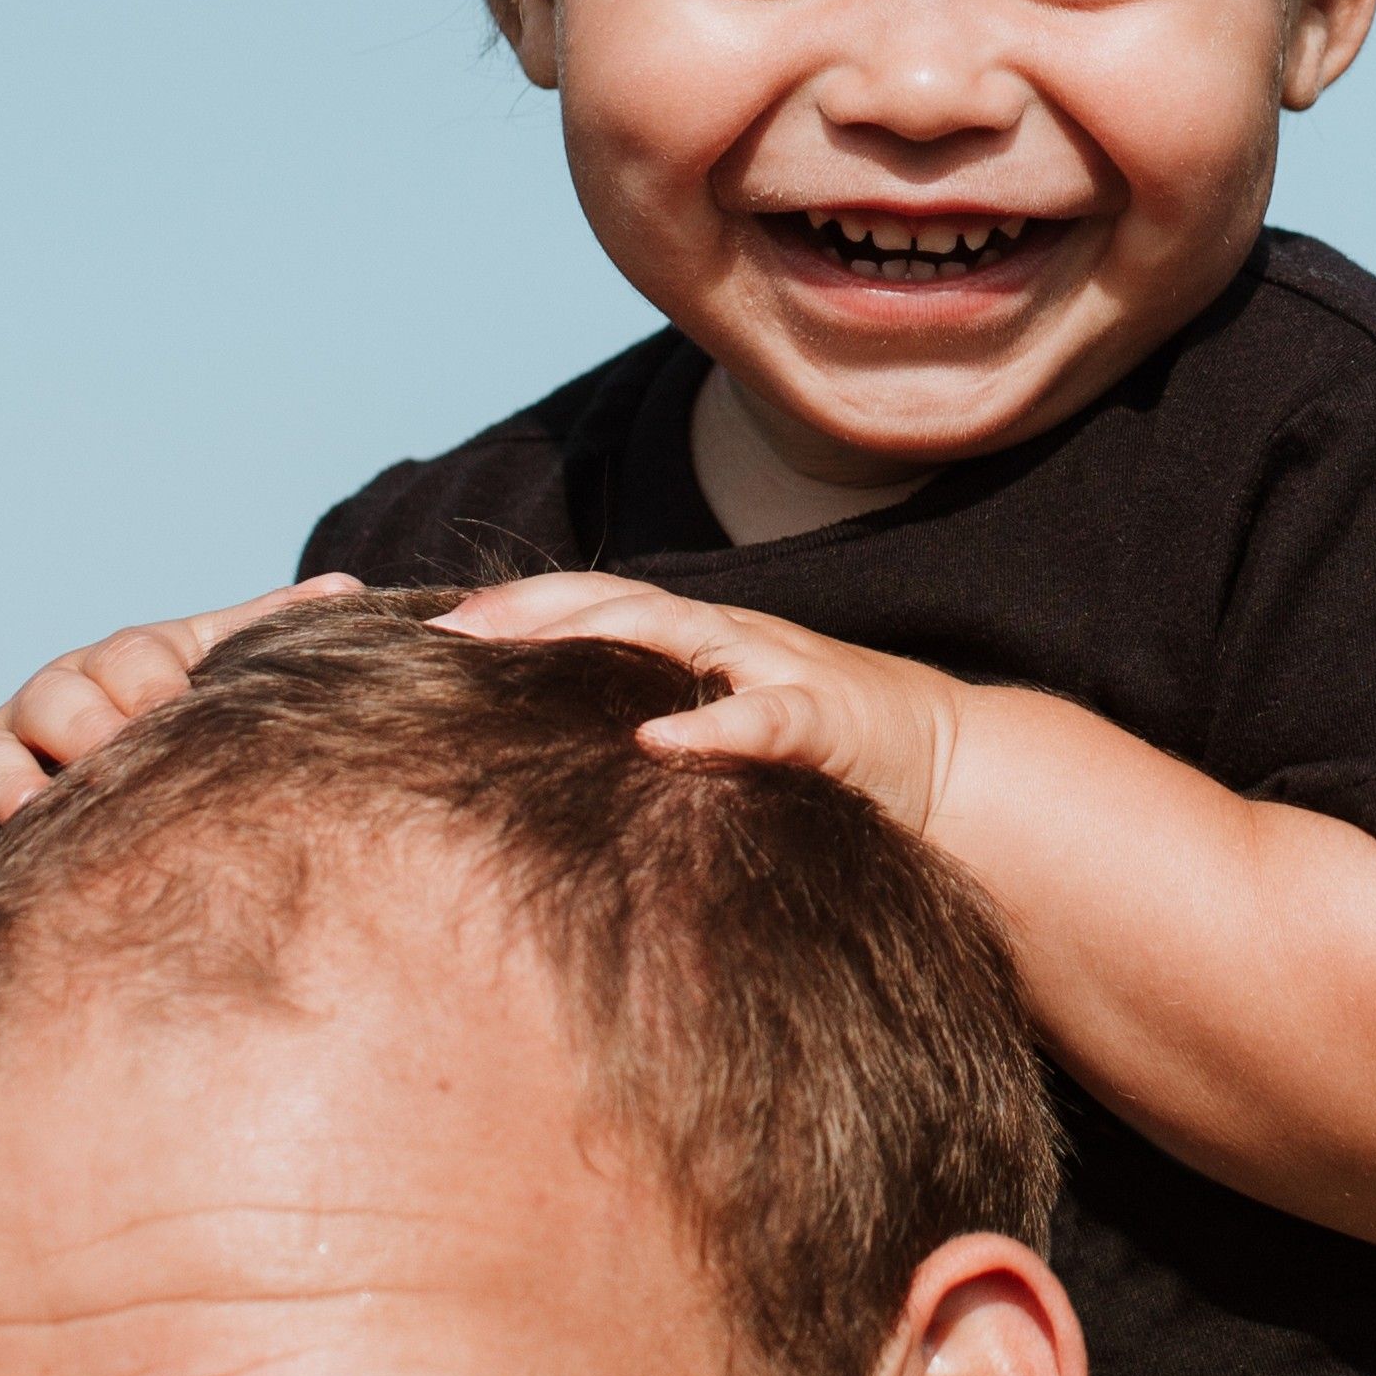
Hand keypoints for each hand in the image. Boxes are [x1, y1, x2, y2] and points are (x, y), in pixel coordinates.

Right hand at [0, 576, 363, 917]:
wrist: (100, 766)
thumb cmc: (175, 717)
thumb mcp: (214, 668)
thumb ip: (266, 632)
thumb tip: (348, 588)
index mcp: (114, 668)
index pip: (127, 658)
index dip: (150, 680)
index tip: (174, 706)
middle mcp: (43, 709)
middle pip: (52, 702)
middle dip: (82, 727)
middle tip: (110, 758)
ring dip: (9, 792)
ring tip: (31, 817)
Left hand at [429, 574, 970, 832]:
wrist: (951, 770)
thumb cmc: (821, 763)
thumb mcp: (723, 740)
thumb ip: (648, 736)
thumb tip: (548, 764)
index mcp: (697, 648)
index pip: (590, 611)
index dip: (511, 612)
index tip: (424, 629)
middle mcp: (729, 642)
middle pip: (613, 605)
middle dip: (525, 612)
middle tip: (441, 633)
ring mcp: (780, 670)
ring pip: (675, 633)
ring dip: (593, 635)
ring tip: (515, 650)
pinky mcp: (830, 721)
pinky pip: (767, 718)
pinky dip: (714, 726)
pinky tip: (657, 742)